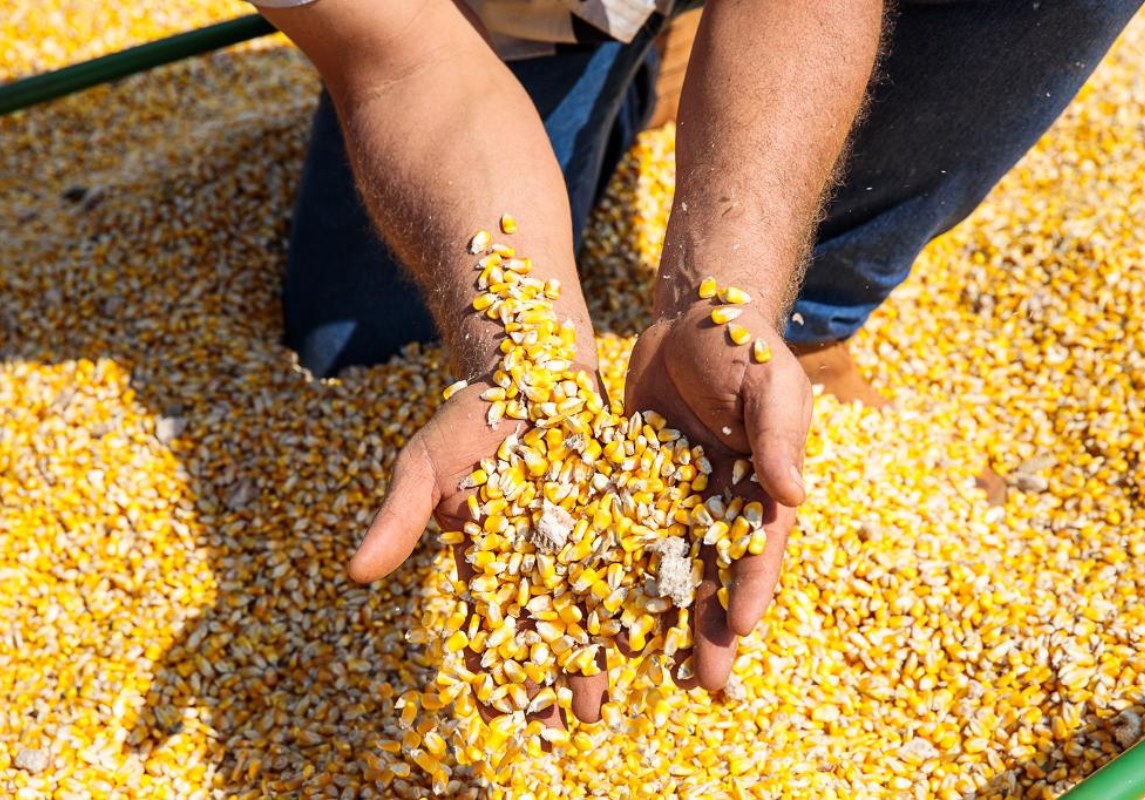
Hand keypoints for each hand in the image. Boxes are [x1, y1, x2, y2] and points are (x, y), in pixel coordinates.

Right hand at [348, 374, 611, 723]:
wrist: (530, 363)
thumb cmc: (468, 416)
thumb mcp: (426, 463)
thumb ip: (399, 517)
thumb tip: (352, 575)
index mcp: (491, 559)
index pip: (489, 624)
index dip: (495, 668)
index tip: (501, 713)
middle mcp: (539, 558)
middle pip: (549, 627)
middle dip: (559, 674)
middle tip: (575, 719)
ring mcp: (586, 537)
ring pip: (596, 604)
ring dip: (602, 651)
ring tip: (610, 696)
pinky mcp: (627, 510)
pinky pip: (637, 557)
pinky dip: (646, 592)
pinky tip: (658, 628)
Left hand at [625, 303, 810, 689]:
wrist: (689, 316)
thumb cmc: (743, 345)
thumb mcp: (768, 384)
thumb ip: (777, 437)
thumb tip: (793, 495)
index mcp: (762, 487)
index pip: (759, 546)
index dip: (750, 588)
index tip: (737, 627)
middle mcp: (721, 504)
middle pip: (715, 574)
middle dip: (711, 628)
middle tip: (705, 685)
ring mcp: (676, 499)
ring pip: (666, 567)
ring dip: (660, 617)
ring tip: (646, 667)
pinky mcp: (634, 485)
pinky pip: (621, 533)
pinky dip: (610, 570)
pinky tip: (591, 610)